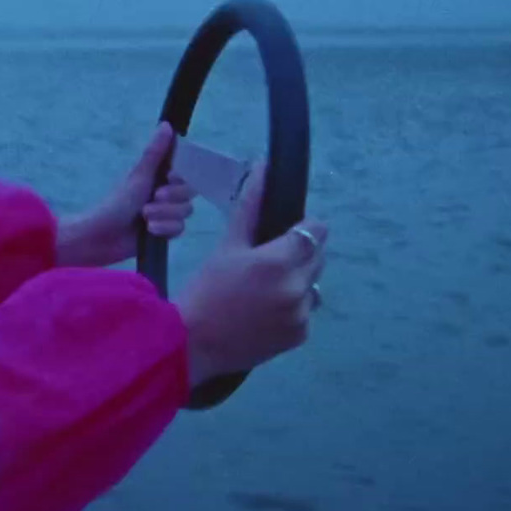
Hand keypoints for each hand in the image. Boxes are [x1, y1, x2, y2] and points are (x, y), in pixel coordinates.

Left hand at [55, 122, 196, 268]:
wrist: (103, 235)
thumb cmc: (118, 202)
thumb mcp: (139, 175)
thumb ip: (155, 152)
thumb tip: (166, 124)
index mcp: (159, 177)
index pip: (187, 175)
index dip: (181, 180)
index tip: (168, 179)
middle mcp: (165, 194)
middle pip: (188, 195)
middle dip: (171, 199)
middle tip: (153, 198)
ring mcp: (166, 214)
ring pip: (185, 213)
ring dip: (164, 215)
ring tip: (145, 217)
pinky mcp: (164, 232)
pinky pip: (179, 229)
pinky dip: (164, 229)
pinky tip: (149, 231)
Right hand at [173, 161, 326, 386]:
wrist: (192, 343)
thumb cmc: (205, 288)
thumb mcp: (227, 245)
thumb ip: (251, 207)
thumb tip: (264, 168)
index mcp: (280, 261)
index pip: (317, 231)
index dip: (304, 227)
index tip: (285, 232)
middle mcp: (298, 287)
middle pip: (318, 257)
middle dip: (299, 254)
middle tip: (267, 260)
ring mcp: (301, 314)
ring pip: (313, 285)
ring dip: (297, 281)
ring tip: (265, 288)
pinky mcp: (299, 335)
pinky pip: (305, 311)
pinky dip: (292, 308)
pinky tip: (265, 311)